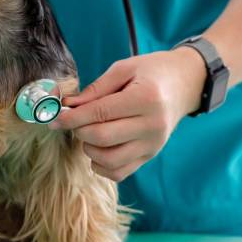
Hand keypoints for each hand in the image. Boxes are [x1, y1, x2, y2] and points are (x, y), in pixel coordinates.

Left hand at [52, 48, 206, 181]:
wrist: (186, 83)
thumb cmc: (152, 71)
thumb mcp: (124, 69)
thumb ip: (94, 89)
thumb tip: (67, 106)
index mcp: (145, 98)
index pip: (100, 114)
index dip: (72, 118)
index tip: (55, 118)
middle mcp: (152, 125)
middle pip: (102, 138)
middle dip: (78, 131)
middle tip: (71, 121)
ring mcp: (153, 144)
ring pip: (109, 161)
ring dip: (89, 149)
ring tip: (88, 133)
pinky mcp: (151, 155)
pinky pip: (120, 172)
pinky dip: (101, 165)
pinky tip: (98, 148)